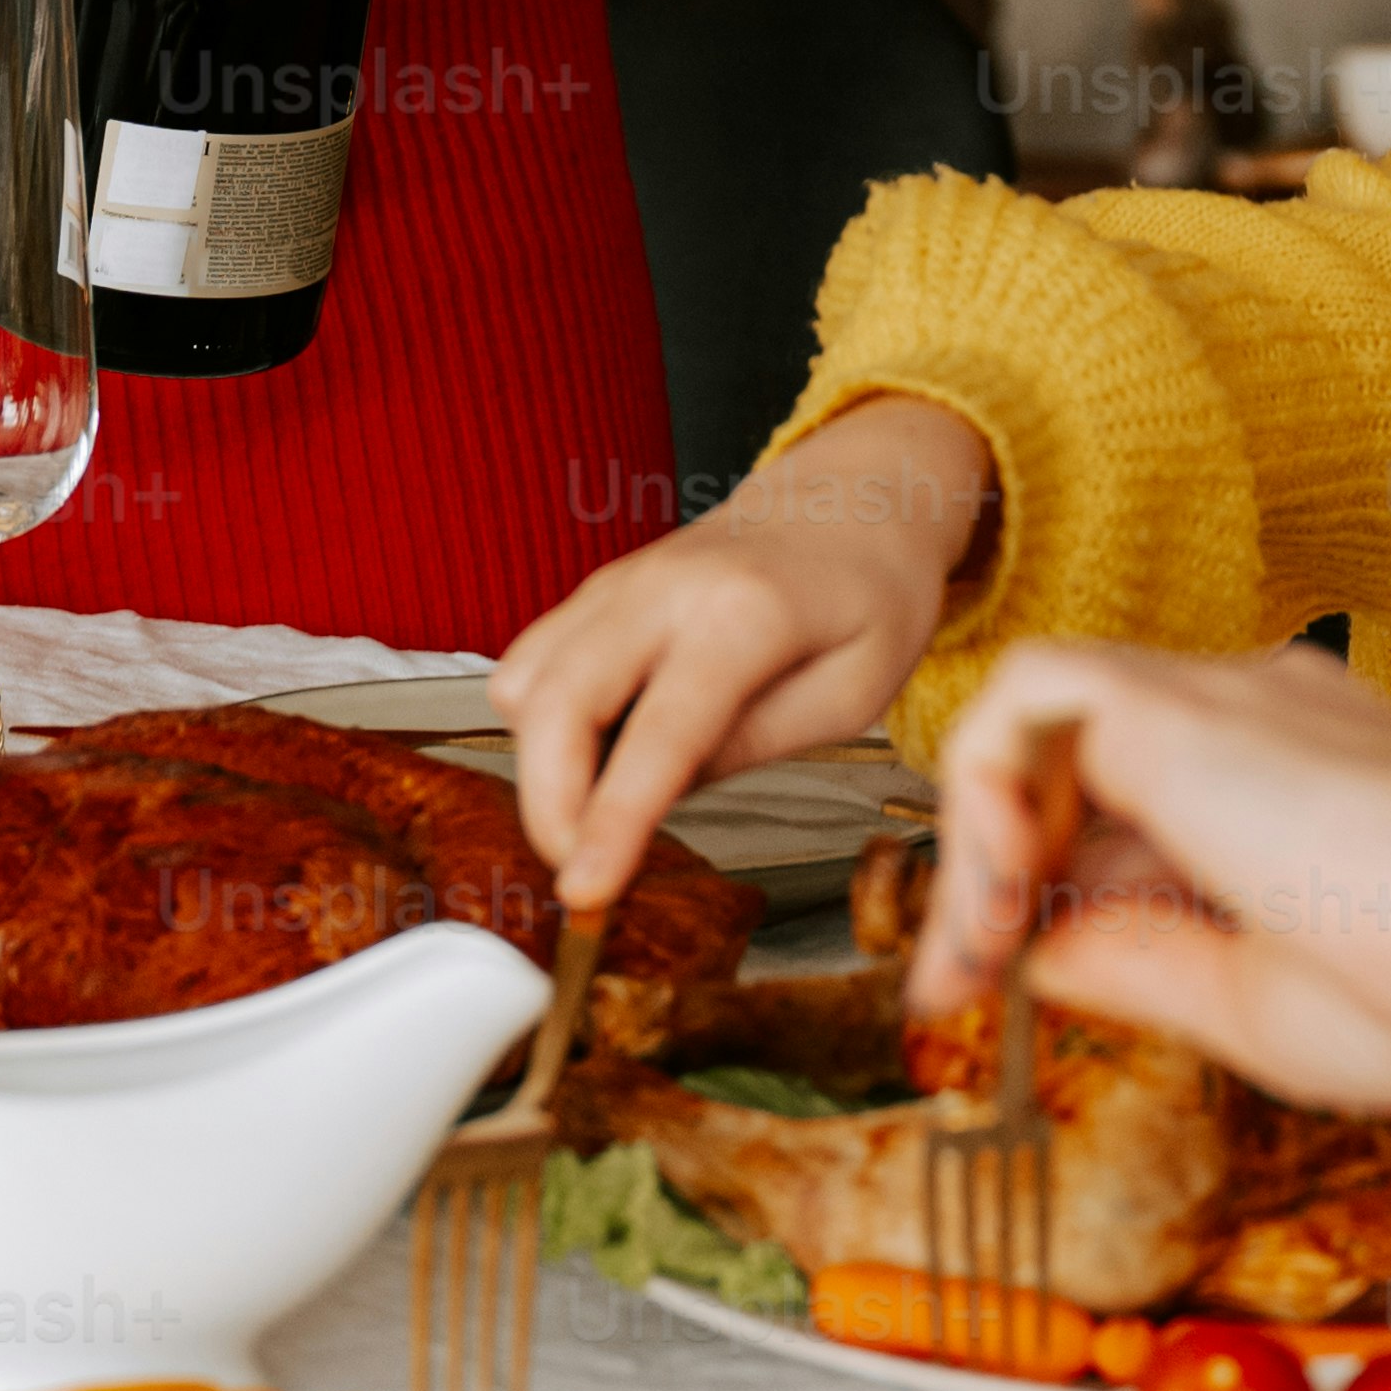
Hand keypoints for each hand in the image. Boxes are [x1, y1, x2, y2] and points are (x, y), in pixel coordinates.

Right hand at [490, 400, 990, 912]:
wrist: (851, 499)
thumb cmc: (868, 595)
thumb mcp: (852, 692)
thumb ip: (751, 746)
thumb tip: (656, 801)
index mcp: (745, 614)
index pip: (660, 734)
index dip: (613, 821)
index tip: (585, 892)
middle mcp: (663, 588)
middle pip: (555, 702)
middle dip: (548, 806)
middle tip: (581, 871)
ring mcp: (617, 583)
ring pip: (522, 683)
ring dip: (540, 765)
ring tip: (602, 808)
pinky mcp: (593, 592)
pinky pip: (528, 664)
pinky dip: (540, 724)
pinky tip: (599, 751)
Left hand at [900, 637, 1390, 1116]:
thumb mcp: (1256, 1007)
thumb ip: (1138, 966)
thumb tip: (1033, 950)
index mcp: (1295, 794)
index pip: (1124, 821)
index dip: (1039, 900)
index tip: (982, 993)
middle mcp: (1256, 726)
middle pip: (1071, 774)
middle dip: (988, 881)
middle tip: (949, 987)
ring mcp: (1222, 698)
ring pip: (1040, 723)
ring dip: (983, 838)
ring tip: (976, 947)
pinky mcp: (1180, 699)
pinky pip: (1029, 694)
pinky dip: (987, 780)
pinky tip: (1002, 882)